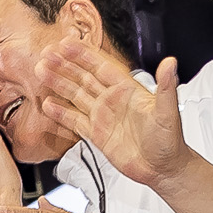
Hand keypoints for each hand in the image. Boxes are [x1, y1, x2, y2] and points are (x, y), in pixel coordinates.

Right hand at [34, 42, 188, 188]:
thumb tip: (171, 63)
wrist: (163, 168)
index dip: (84, 55)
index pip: (101, 67)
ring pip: (76, 95)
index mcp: (127, 90)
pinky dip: (61, 113)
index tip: (67, 44)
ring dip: (58, 83)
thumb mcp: (167, 111)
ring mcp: (103, 116)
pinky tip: (48, 104)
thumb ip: (166, 86)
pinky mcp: (97, 134)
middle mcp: (112, 100)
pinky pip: (75, 120)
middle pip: (83, 77)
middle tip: (46, 54)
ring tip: (41, 71)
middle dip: (64, 65)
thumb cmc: (169, 140)